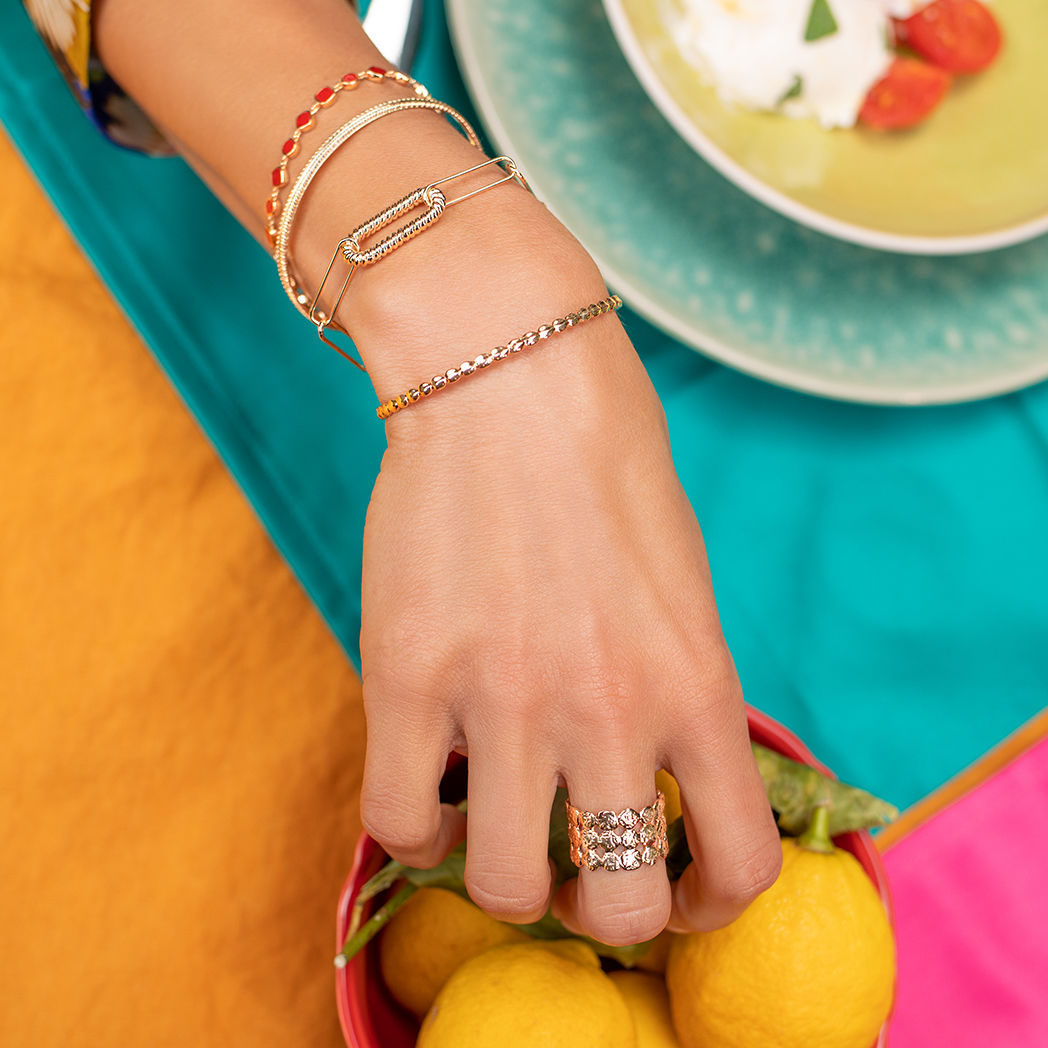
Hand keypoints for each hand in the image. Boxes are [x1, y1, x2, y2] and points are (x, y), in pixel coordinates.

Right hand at [353, 209, 781, 944]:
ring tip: (490, 817)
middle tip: (574, 857)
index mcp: (696, 685)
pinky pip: (400, 824)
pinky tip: (427, 781)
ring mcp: (506, 699)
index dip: (707, 905)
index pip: (739, 868)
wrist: (509, 373)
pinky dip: (415, 828)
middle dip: (598, 907)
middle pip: (620, 911)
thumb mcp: (681, 587)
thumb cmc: (604, 467)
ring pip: (505, 890)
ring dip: (502, 876)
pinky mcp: (408, 675)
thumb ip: (678, 689)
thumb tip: (652, 769)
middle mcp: (610, 709)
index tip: (674, 881)